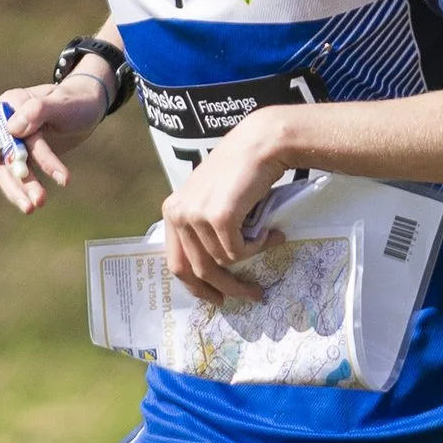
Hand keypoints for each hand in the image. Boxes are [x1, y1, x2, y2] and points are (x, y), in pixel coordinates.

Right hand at [0, 70, 114, 213]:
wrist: (86, 108)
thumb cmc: (75, 102)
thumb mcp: (61, 104)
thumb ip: (37, 110)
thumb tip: (12, 128)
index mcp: (9, 103)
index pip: (9, 132)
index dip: (17, 153)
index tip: (27, 170)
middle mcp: (3, 122)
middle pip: (4, 154)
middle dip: (21, 179)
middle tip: (38, 200)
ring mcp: (9, 140)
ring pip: (8, 169)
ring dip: (22, 189)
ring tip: (38, 205)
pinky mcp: (19, 156)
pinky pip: (17, 176)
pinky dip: (25, 189)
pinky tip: (34, 203)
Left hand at [159, 110, 292, 304]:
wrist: (260, 144)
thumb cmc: (242, 172)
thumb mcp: (212, 200)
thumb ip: (204, 229)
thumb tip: (213, 271)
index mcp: (173, 211)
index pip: (176, 263)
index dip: (197, 287)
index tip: (216, 299)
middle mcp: (178, 213)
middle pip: (197, 269)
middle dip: (225, 288)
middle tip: (252, 295)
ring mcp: (196, 215)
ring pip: (222, 262)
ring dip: (250, 258)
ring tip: (269, 240)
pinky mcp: (218, 216)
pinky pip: (238, 252)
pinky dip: (258, 247)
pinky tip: (270, 232)